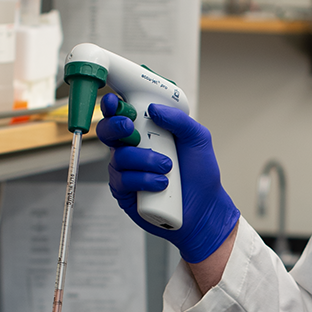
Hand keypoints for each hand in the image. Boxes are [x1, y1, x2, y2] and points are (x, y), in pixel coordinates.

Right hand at [96, 96, 240, 263]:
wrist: (203, 209)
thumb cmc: (199, 175)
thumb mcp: (198, 139)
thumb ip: (180, 120)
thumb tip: (155, 109)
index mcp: (146, 133)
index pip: (122, 114)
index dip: (113, 106)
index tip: (115, 102)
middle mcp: (132, 150)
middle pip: (107, 133)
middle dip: (116, 127)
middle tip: (131, 129)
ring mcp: (126, 171)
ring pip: (119, 157)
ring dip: (144, 160)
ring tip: (167, 167)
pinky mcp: (124, 192)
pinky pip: (123, 180)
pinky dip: (144, 180)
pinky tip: (161, 184)